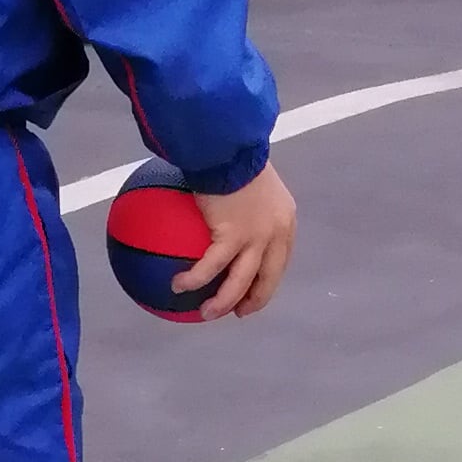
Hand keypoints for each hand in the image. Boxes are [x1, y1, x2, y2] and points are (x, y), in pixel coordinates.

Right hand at [181, 160, 296, 319]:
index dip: (269, 278)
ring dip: (222, 302)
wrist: (229, 146)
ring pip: (240, 282)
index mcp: (283, 220)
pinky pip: (210, 267)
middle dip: (254, 300)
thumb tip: (222, 205)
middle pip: (268, 278)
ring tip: (206, 315)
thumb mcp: (249, 176)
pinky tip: (178, 286)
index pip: (280, 258)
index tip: (256, 289)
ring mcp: (256, 238)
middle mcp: (275, 233)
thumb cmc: (233, 153)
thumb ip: (243, 198)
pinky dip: (194, 279)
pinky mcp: (232, 237)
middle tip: (239, 313)